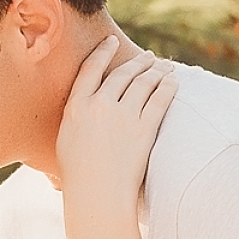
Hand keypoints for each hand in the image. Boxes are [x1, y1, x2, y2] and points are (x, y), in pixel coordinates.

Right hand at [53, 34, 174, 215]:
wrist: (97, 196)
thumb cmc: (78, 176)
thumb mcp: (65, 141)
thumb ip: (74, 119)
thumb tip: (79, 109)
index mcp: (76, 107)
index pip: (91, 69)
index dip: (103, 52)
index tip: (112, 41)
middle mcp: (99, 105)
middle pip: (122, 73)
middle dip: (137, 62)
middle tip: (147, 57)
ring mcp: (123, 116)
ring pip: (143, 82)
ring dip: (155, 71)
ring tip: (163, 66)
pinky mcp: (144, 128)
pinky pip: (160, 99)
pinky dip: (167, 87)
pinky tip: (173, 81)